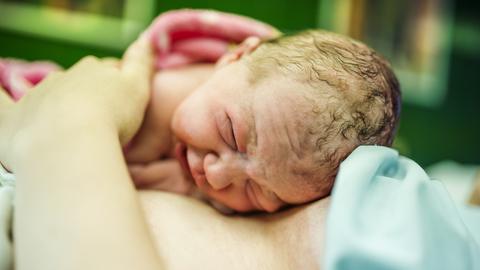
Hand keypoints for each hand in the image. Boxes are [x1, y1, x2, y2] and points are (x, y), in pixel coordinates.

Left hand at [0, 31, 153, 170]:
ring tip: (73, 126)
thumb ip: (142, 64)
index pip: (107, 70)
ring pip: (49, 95)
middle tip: (102, 117)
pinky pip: (0, 103)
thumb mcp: (138, 88)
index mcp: (93, 71)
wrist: (69, 142)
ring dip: (59, 104)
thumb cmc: (111, 116)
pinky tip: (2, 92)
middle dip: (88, 93)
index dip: (118, 83)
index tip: (125, 100)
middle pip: (78, 82)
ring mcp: (36, 96)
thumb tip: (146, 40)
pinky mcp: (12, 117)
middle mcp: (63, 78)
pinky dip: (0, 98)